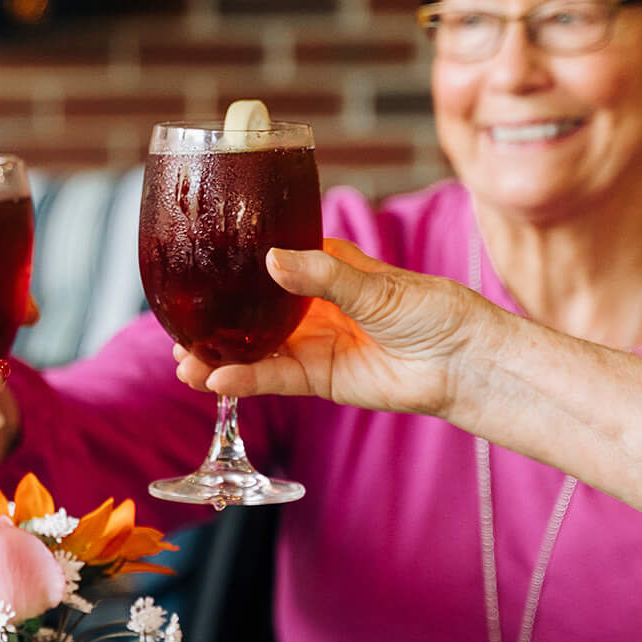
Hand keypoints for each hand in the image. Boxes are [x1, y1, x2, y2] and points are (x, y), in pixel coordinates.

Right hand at [173, 239, 504, 419]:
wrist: (464, 362)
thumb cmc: (434, 310)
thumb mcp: (375, 285)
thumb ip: (321, 276)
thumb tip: (272, 260)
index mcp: (324, 269)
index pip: (267, 264)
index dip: (230, 271)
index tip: (194, 273)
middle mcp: (311, 306)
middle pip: (250, 314)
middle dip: (214, 323)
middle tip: (177, 330)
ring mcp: (313, 343)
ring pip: (255, 350)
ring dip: (220, 357)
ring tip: (185, 363)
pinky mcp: (321, 379)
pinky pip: (276, 378)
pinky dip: (247, 380)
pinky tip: (219, 381)